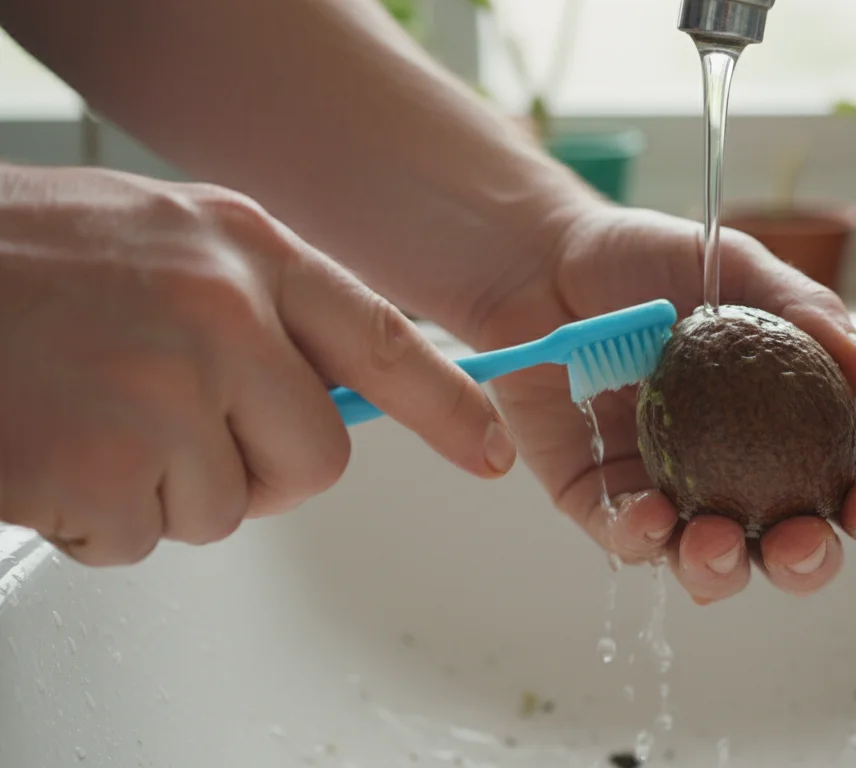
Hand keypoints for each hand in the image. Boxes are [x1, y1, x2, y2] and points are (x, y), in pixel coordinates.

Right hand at [0, 165, 514, 564]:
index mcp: (245, 248)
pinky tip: (47, 450)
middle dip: (256, 469)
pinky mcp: (105, 469)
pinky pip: (143, 539)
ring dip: (159, 490)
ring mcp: (166, 391)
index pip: (385, 341)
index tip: (491, 452)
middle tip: (169, 432)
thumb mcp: (160, 241)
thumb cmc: (19, 263)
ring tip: (84, 417)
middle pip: (315, 459)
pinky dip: (94, 519)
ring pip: (228, 509)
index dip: (448, 407)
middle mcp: (223, 314)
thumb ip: (253, 306)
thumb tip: (330, 388)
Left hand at [465, 203, 855, 602]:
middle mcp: (735, 472)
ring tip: (716, 542)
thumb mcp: (737, 268)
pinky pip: (627, 538)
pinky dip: (643, 539)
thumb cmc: (648, 260)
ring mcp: (669, 491)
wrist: (548, 257)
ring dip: (722, 570)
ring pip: (709, 563)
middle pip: (788, 543)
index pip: (847, 479)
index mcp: (787, 423)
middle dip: (806, 562)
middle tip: (798, 544)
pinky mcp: (599, 498)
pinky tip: (652, 517)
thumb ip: (807, 311)